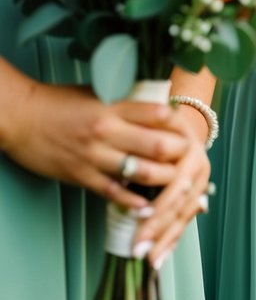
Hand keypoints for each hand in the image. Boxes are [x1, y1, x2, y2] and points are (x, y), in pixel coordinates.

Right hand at [4, 82, 191, 208]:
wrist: (20, 117)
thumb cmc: (58, 103)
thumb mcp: (96, 93)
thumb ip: (125, 101)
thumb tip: (157, 103)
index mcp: (112, 105)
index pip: (159, 114)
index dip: (180, 123)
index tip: (189, 130)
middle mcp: (107, 130)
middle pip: (158, 145)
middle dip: (179, 154)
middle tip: (190, 159)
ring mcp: (94, 155)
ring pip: (141, 171)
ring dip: (164, 180)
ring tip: (177, 184)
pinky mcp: (81, 175)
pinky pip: (114, 192)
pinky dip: (134, 201)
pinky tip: (148, 206)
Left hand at [131, 111, 211, 268]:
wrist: (181, 124)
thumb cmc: (155, 125)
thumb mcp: (149, 125)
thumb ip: (140, 141)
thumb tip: (120, 167)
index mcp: (188, 148)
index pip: (176, 181)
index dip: (159, 200)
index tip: (139, 216)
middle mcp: (198, 167)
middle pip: (179, 203)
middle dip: (159, 227)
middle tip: (138, 247)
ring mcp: (201, 183)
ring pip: (183, 216)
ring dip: (165, 240)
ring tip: (148, 259)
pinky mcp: (197, 198)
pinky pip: (183, 222)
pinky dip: (171, 241)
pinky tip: (159, 260)